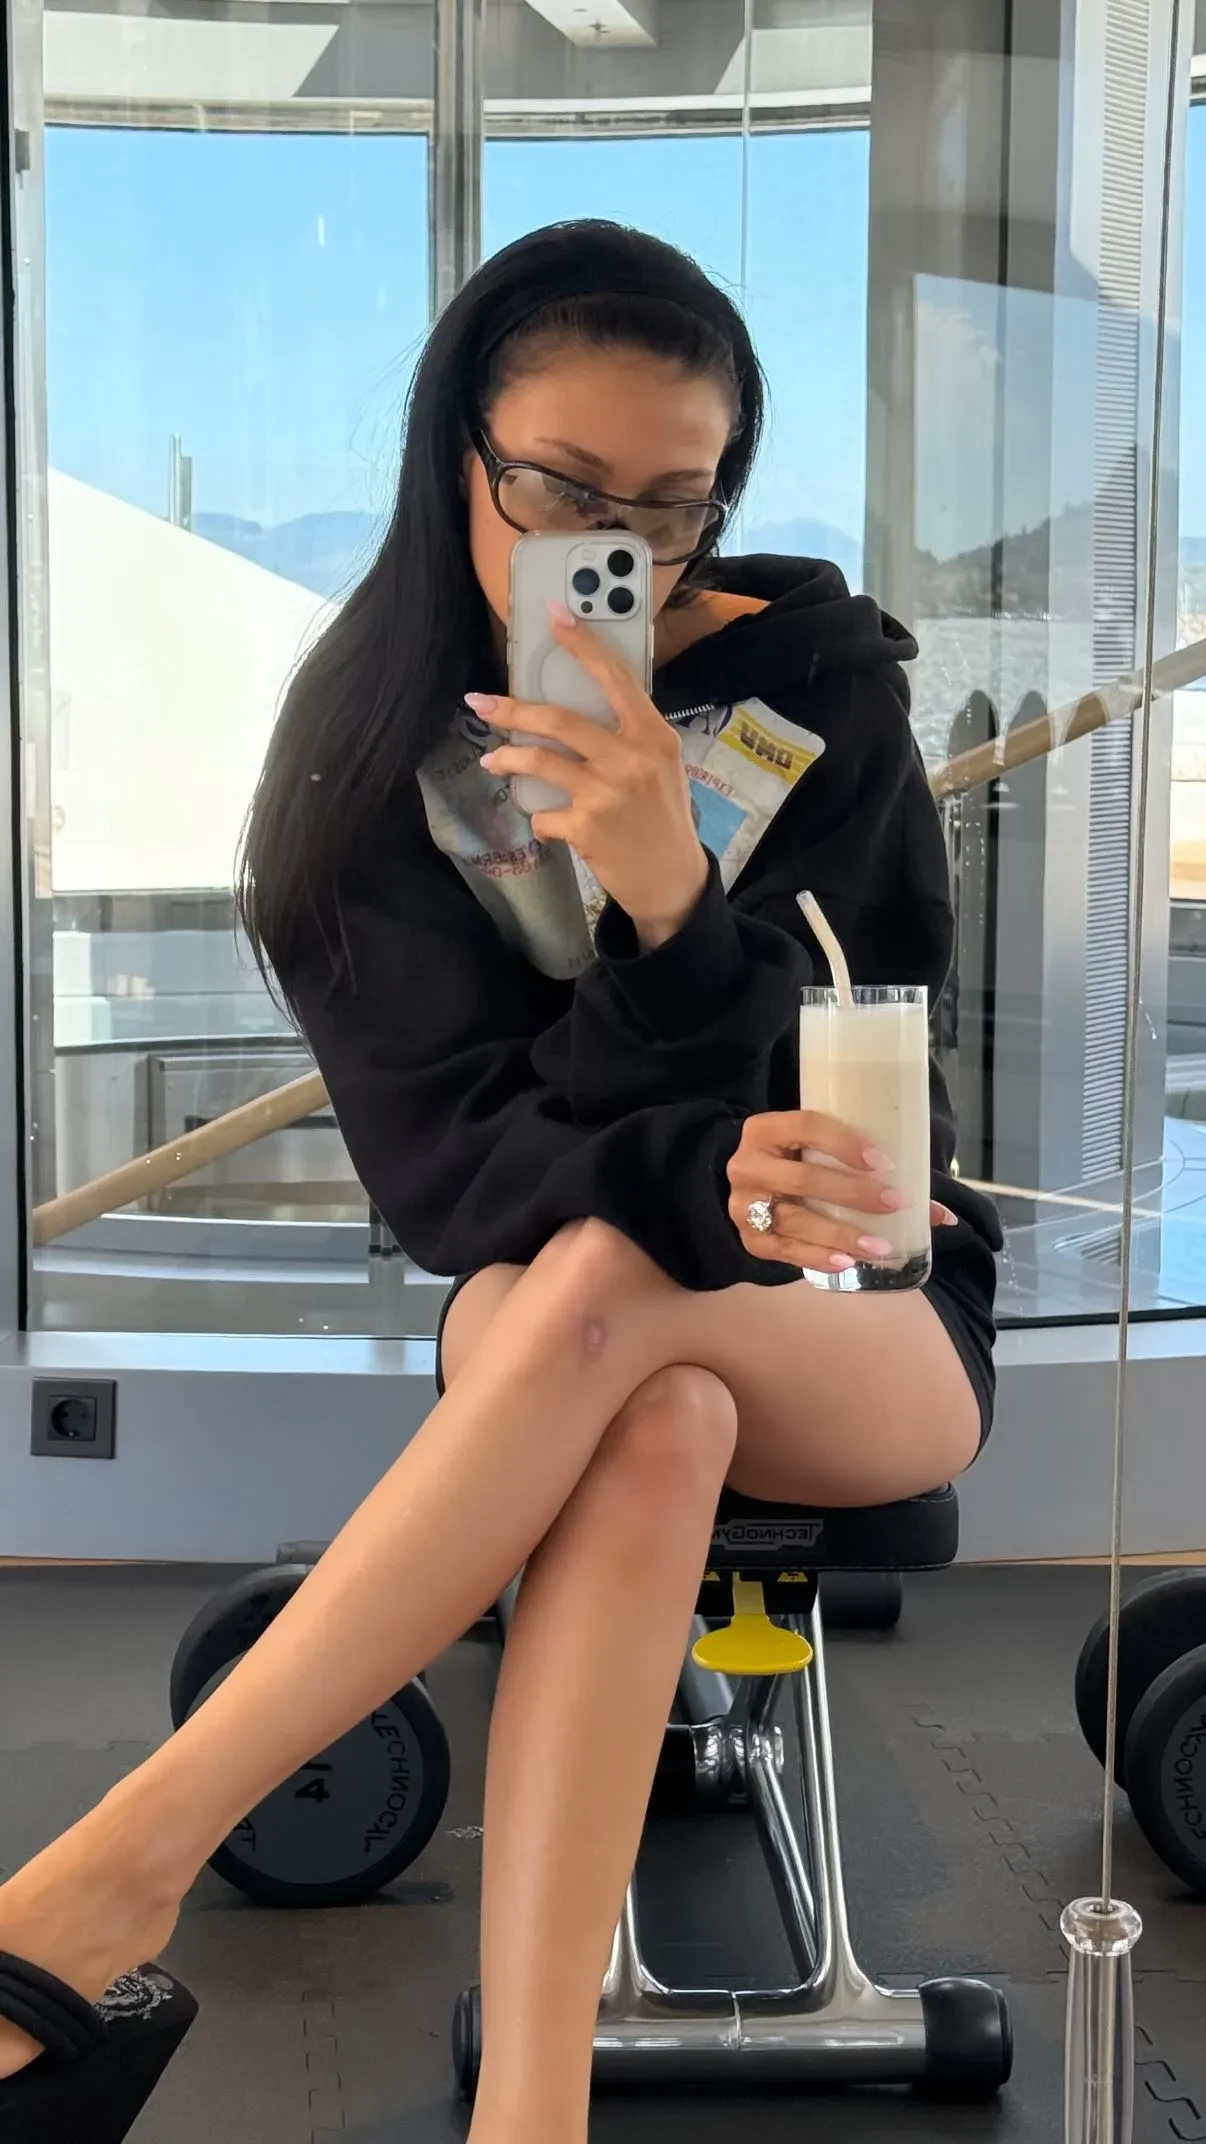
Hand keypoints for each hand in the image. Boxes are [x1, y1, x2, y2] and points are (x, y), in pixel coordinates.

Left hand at [469, 606, 707, 948]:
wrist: (671, 879)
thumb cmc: (663, 817)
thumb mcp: (661, 765)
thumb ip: (629, 736)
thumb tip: (581, 707)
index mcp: (653, 735)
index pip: (615, 677)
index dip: (582, 644)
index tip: (554, 614)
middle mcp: (631, 759)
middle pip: (560, 721)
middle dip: (512, 709)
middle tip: (480, 703)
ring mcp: (606, 794)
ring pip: (540, 763)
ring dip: (509, 759)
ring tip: (492, 760)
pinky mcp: (586, 828)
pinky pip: (544, 815)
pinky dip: (540, 819)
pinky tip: (549, 824)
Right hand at [727, 1109, 958, 1271]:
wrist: (753, 1187)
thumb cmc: (801, 1161)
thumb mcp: (824, 1152)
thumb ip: (874, 1170)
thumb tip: (944, 1216)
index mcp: (765, 1130)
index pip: (804, 1126)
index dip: (843, 1142)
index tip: (884, 1161)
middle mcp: (747, 1165)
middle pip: (801, 1179)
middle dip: (852, 1193)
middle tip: (895, 1203)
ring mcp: (743, 1205)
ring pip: (793, 1220)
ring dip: (839, 1234)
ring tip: (879, 1246)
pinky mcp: (749, 1240)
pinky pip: (783, 1251)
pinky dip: (816, 1257)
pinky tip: (846, 1262)